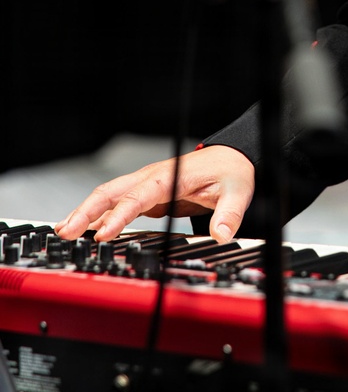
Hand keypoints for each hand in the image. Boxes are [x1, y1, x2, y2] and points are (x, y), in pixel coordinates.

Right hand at [53, 145, 255, 243]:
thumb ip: (230, 213)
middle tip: (66, 233)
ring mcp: (147, 185)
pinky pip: (117, 202)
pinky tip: (83, 227)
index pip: (139, 196)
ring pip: (109, 195)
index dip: (119, 215)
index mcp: (171, 177)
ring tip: (63, 231)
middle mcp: (153, 178)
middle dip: (86, 211)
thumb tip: (222, 234)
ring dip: (85, 211)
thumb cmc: (231, 171)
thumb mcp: (238, 191)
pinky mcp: (148, 194)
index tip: (103, 234)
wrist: (232, 157)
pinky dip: (97, 213)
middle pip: (112, 192)